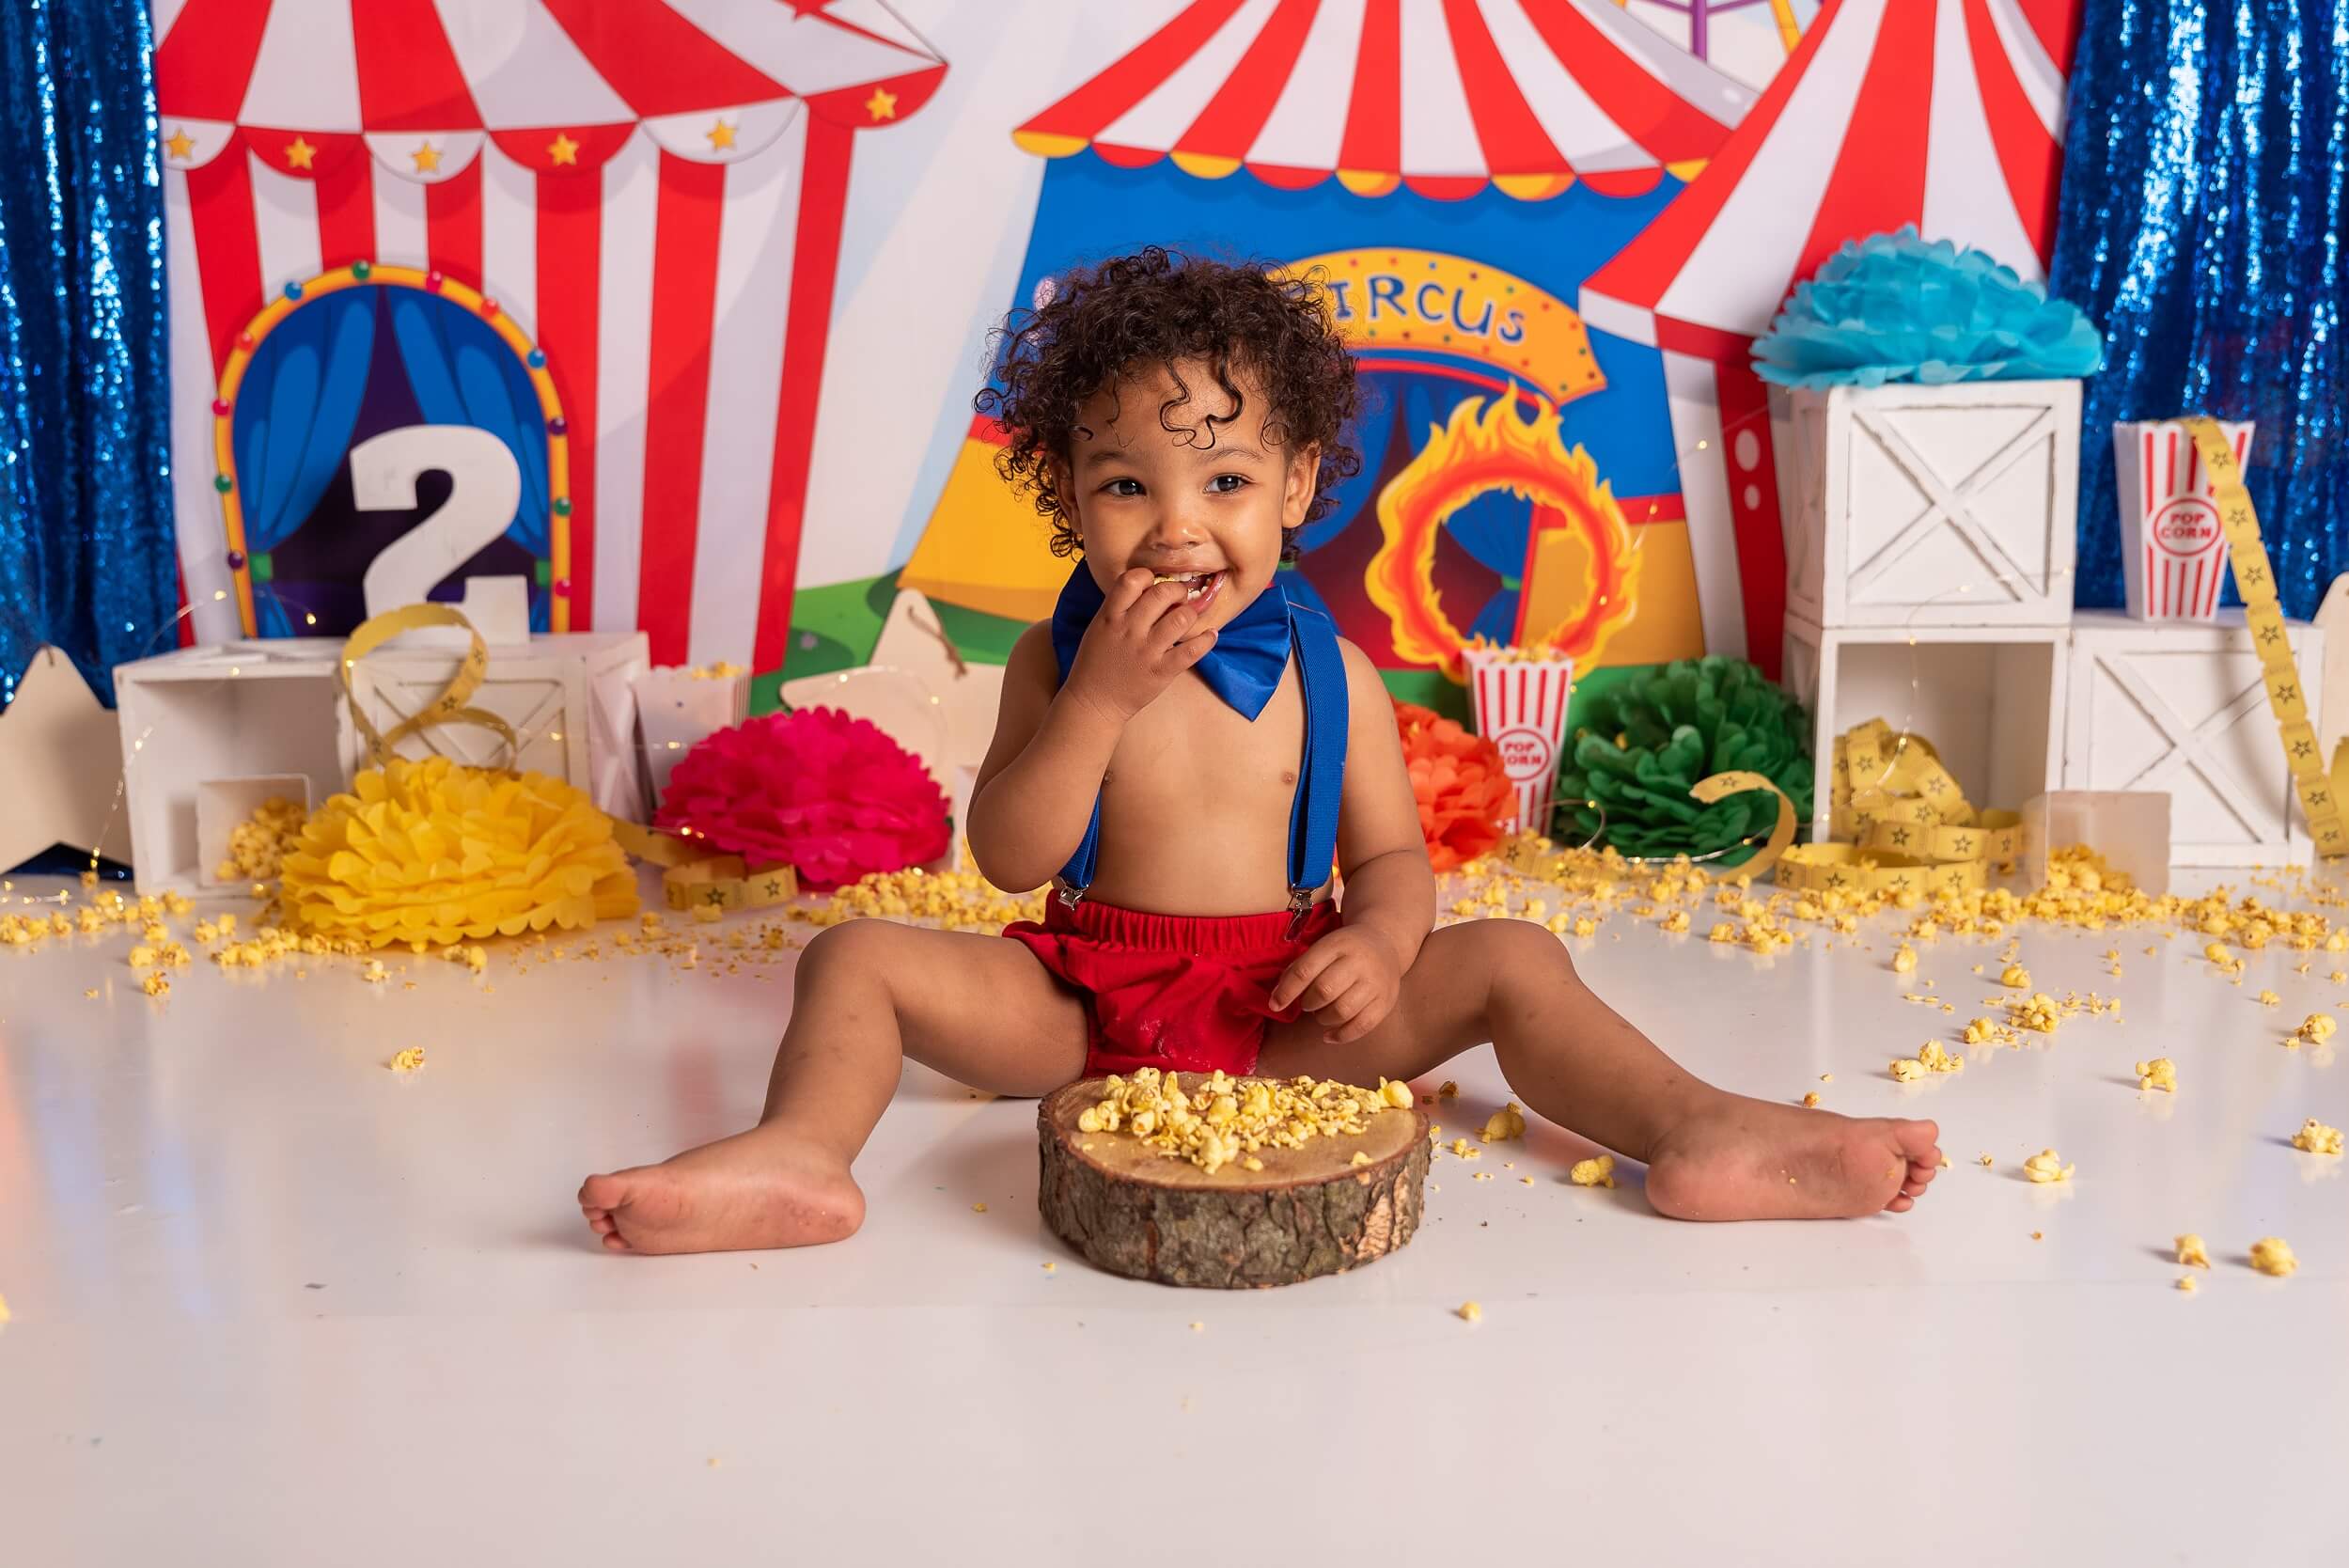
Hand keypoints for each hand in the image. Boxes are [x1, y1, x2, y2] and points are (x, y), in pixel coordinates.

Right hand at [1062, 568, 1216, 723]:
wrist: (1094, 702)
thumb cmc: (1096, 663)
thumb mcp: (1099, 628)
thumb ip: (1120, 607)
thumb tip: (1149, 587)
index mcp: (1110, 616)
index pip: (1132, 580)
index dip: (1148, 577)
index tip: (1154, 584)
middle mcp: (1128, 630)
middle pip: (1162, 594)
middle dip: (1178, 590)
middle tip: (1181, 597)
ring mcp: (1146, 651)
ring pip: (1181, 618)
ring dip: (1191, 613)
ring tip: (1189, 616)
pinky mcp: (1160, 672)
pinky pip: (1191, 651)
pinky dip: (1206, 640)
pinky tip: (1210, 635)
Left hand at [1269, 926, 1400, 1044]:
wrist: (1386, 944)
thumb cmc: (1345, 949)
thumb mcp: (1323, 946)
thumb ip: (1300, 968)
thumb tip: (1277, 998)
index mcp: (1337, 944)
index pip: (1306, 970)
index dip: (1286, 991)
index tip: (1275, 1005)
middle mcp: (1359, 962)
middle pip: (1324, 991)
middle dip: (1308, 1003)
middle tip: (1307, 1003)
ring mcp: (1375, 982)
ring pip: (1342, 1011)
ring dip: (1323, 1018)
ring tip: (1321, 1013)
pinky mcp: (1386, 1001)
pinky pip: (1362, 1026)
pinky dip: (1341, 1036)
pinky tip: (1328, 1036)